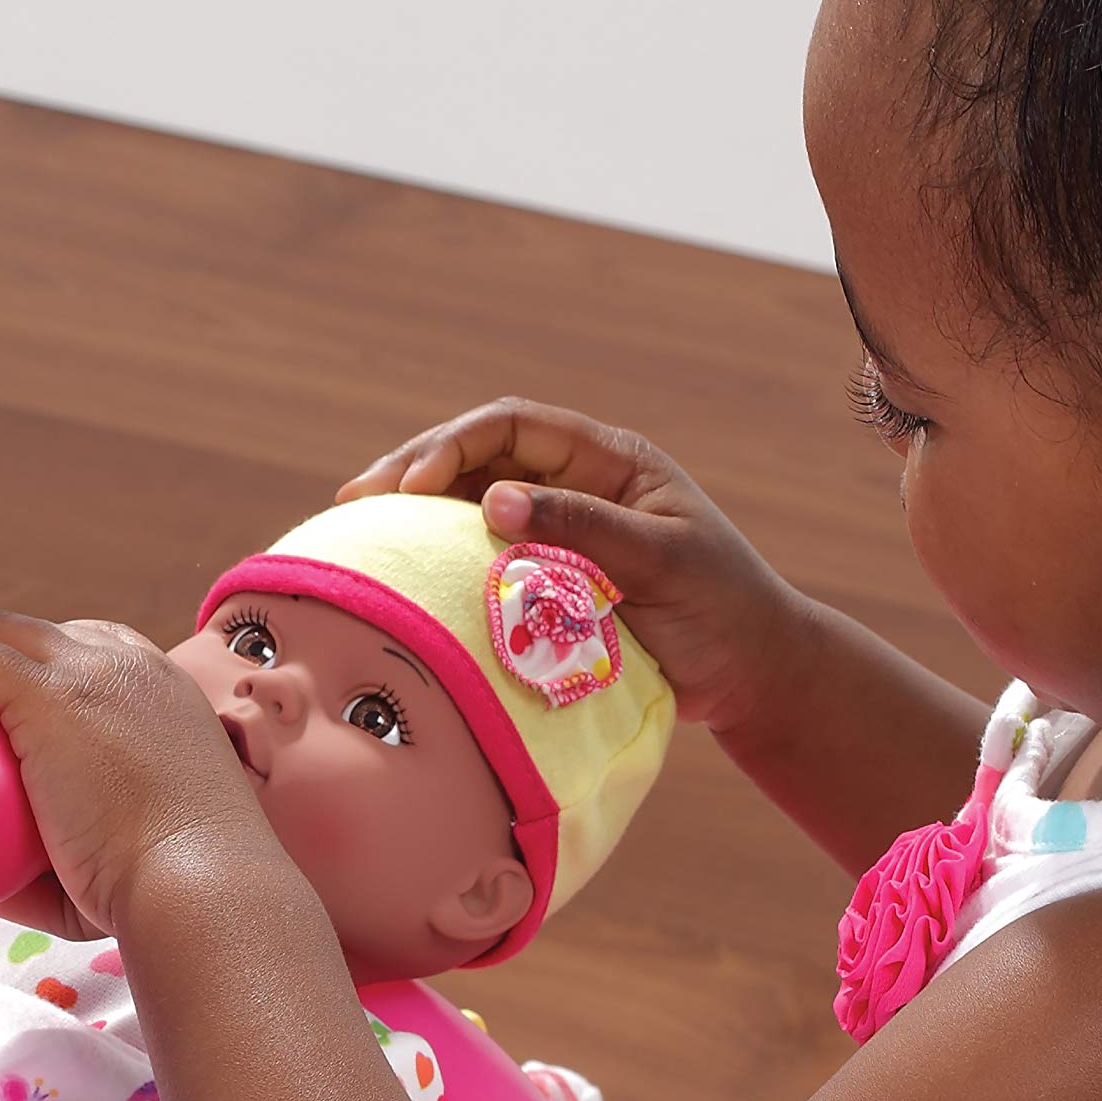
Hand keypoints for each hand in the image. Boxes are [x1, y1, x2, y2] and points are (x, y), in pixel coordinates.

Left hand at [0, 615, 272, 936]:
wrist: (198, 886)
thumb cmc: (159, 898)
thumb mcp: (108, 874)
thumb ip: (49, 867)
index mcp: (155, 692)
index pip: (81, 661)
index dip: (24, 679)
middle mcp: (129, 664)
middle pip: (34, 637)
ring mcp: (93, 667)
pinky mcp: (56, 686)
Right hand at [343, 400, 810, 739]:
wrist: (748, 673)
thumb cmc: (721, 610)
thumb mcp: (659, 560)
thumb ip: (581, 527)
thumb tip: (494, 498)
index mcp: (608, 461)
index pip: (512, 427)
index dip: (452, 446)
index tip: (407, 489)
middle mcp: (575, 486)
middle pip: (477, 457)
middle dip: (412, 470)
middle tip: (353, 501)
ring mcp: (557, 532)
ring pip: (469, 504)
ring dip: (414, 514)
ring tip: (357, 531)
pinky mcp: (545, 581)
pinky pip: (479, 558)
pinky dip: (436, 559)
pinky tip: (398, 573)